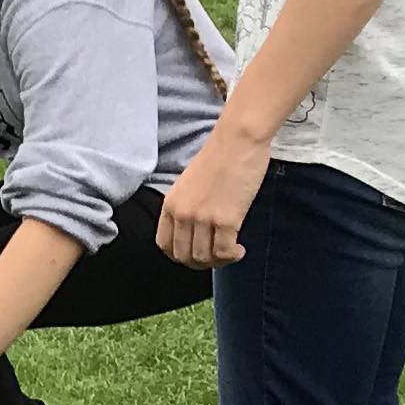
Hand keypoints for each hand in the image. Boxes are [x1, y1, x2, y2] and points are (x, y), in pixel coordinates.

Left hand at [157, 124, 272, 268]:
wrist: (237, 141)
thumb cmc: (219, 158)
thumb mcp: (188, 184)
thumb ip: (186, 207)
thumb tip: (193, 231)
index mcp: (170, 204)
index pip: (164, 245)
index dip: (180, 256)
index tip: (195, 254)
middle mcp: (182, 213)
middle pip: (184, 256)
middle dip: (201, 263)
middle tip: (216, 257)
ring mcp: (203, 217)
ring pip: (204, 258)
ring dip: (219, 261)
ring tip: (230, 252)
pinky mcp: (226, 219)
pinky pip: (224, 252)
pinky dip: (232, 256)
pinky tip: (239, 250)